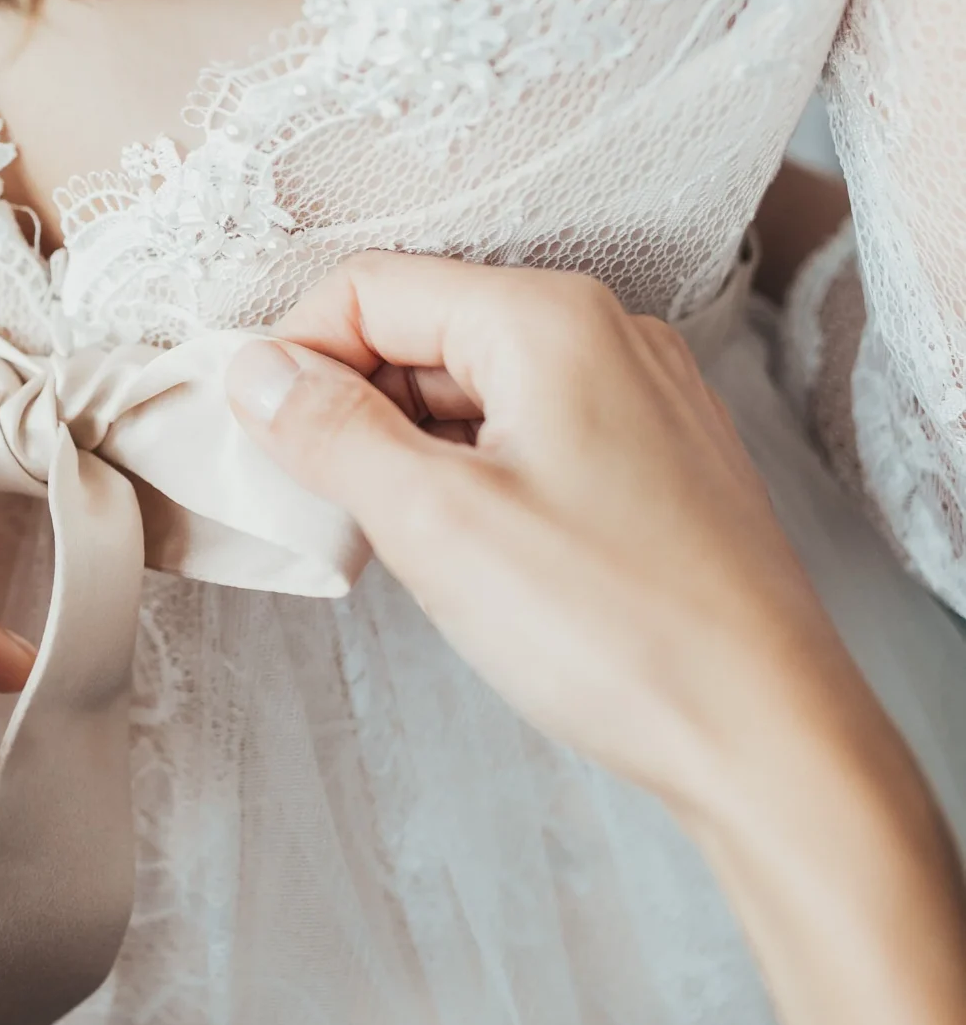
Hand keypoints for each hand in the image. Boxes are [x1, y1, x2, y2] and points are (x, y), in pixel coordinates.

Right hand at [226, 252, 873, 830]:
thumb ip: (331, 432)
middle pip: (426, 330)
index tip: (257, 439)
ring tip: (390, 542)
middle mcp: (607, 334)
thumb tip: (254, 370)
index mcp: (549, 318)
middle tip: (314, 503)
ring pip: (478, 389)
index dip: (294, 355)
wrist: (770, 737)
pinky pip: (534, 435)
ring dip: (411, 449)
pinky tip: (466, 556)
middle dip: (352, 406)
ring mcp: (643, 399)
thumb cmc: (616, 628)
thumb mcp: (437, 523)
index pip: (372, 288)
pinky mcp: (659, 465)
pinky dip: (475, 477)